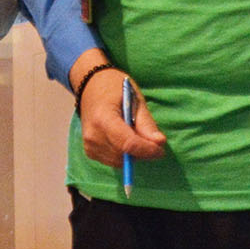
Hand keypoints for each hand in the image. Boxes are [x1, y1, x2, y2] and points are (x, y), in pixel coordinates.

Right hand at [73, 53, 167, 168]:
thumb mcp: (135, 99)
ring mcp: (89, 145)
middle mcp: (92, 136)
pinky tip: (124, 138)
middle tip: (151, 138)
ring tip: (134, 133)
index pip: (128, 144)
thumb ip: (146, 123)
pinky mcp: (89, 151)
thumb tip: (160, 143)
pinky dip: (123, 154)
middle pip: (124, 155)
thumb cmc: (115, 89)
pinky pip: (113, 161)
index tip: (161, 150)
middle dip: (142, 152)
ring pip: (120, 161)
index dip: (147, 150)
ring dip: (133, 154)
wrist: (91, 86)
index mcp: (103, 119)